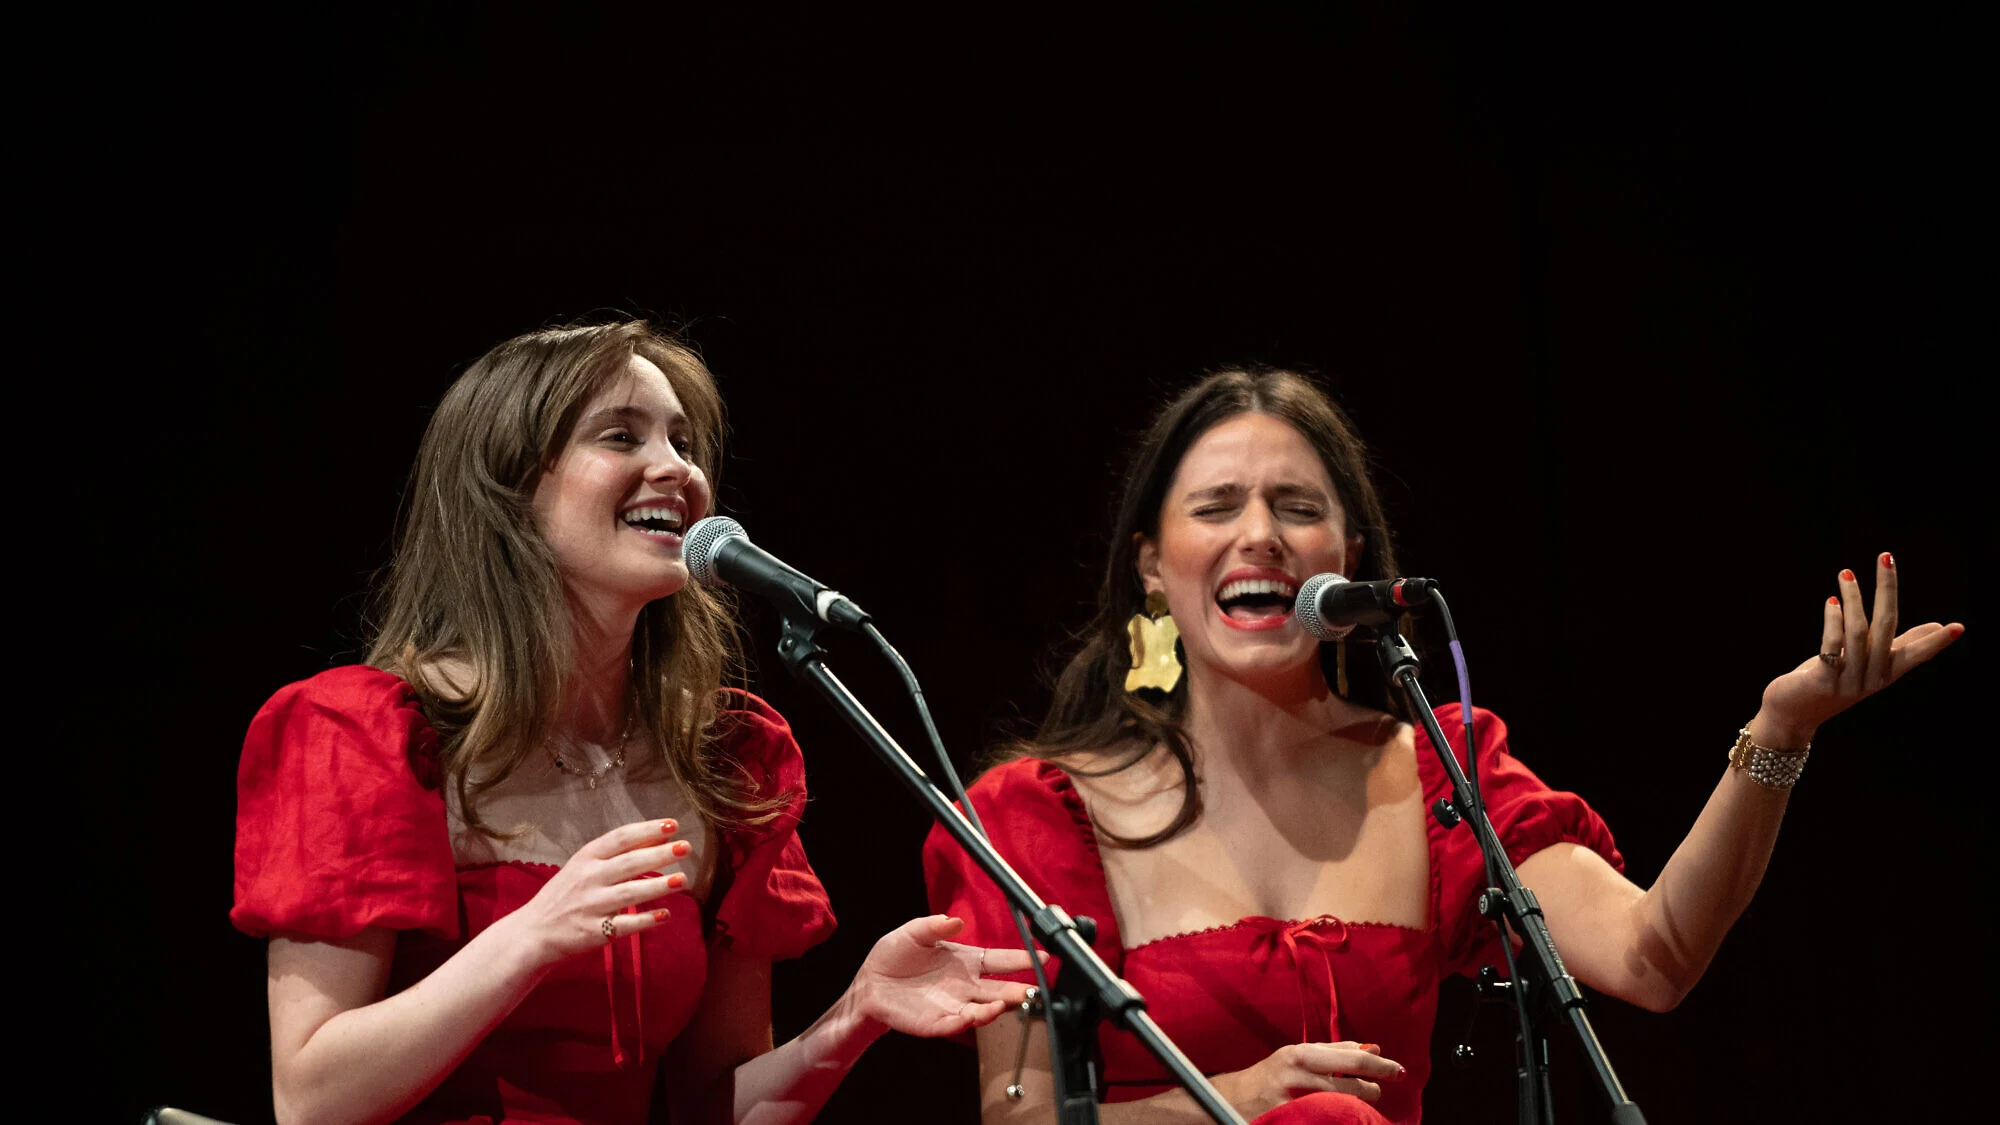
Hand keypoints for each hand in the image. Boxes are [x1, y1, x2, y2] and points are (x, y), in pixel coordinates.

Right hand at [508, 818, 692, 964]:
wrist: (533, 932)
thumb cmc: (564, 896)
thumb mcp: (583, 867)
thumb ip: (616, 855)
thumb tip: (659, 839)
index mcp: (586, 858)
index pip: (620, 838)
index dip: (647, 830)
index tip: (673, 825)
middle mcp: (588, 878)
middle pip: (629, 863)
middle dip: (660, 854)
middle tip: (686, 848)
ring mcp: (590, 905)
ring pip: (630, 893)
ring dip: (658, 885)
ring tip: (683, 880)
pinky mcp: (593, 932)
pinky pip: (624, 925)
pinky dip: (645, 920)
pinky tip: (665, 915)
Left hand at [849, 915, 1045, 1038]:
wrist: (869, 984)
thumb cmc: (894, 956)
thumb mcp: (912, 933)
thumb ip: (934, 927)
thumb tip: (955, 920)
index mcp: (965, 961)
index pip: (1000, 961)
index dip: (1021, 960)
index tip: (1043, 957)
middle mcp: (965, 985)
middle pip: (1000, 989)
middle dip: (1020, 991)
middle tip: (1036, 990)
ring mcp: (953, 1005)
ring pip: (984, 1010)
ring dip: (998, 1007)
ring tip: (1007, 1002)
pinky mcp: (937, 1023)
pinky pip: (957, 1024)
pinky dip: (970, 1021)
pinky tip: (978, 1014)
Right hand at [1210, 1041, 1404, 1118]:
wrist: (1234, 1098)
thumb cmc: (1273, 1073)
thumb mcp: (1300, 1054)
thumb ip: (1336, 1050)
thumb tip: (1373, 1047)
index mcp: (1302, 1054)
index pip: (1353, 1058)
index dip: (1380, 1065)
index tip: (1399, 1070)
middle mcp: (1298, 1077)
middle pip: (1352, 1086)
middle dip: (1372, 1090)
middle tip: (1375, 1090)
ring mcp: (1294, 1102)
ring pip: (1343, 1106)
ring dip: (1358, 1106)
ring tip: (1359, 1104)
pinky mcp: (1291, 1120)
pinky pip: (1327, 1119)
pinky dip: (1340, 1116)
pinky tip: (1341, 1114)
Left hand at [1753, 553, 1964, 744]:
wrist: (1793, 714)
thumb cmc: (1831, 682)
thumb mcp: (1869, 663)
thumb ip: (1900, 645)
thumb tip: (1939, 626)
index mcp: (1886, 672)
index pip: (1916, 654)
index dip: (1935, 642)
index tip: (1958, 628)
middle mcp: (1871, 677)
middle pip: (1886, 627)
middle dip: (1887, 589)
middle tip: (1886, 557)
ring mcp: (1847, 680)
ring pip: (1858, 632)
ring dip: (1853, 599)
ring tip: (1846, 574)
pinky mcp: (1822, 680)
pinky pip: (1831, 645)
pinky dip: (1833, 620)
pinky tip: (1832, 601)